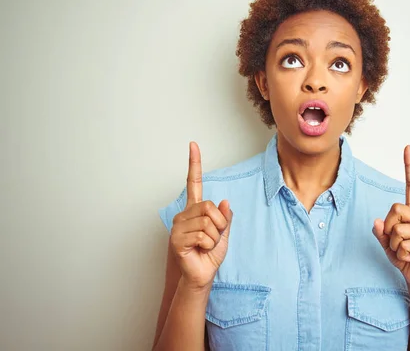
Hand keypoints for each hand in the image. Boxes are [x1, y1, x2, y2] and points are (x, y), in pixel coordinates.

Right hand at [169, 142, 232, 289]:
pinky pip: (202, 235)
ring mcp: (178, 226)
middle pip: (209, 206)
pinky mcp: (176, 239)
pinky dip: (208, 244)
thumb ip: (225, 217)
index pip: (193, 182)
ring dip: (214, 236)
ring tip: (205, 245)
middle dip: (219, 224)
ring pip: (207, 222)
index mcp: (195, 209)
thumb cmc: (210, 254)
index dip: (194, 163)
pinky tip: (200, 250)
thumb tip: (225, 201)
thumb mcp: (224, 233)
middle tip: (214, 236)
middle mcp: (184, 214)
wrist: (202, 274)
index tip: (193, 145)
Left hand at [373, 145, 409, 291]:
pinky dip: (401, 254)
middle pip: (395, 209)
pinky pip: (404, 244)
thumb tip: (376, 222)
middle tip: (396, 242)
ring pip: (397, 229)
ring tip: (405, 251)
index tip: (407, 148)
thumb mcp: (387, 244)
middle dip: (388, 228)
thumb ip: (381, 232)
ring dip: (394, 245)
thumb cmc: (404, 257)